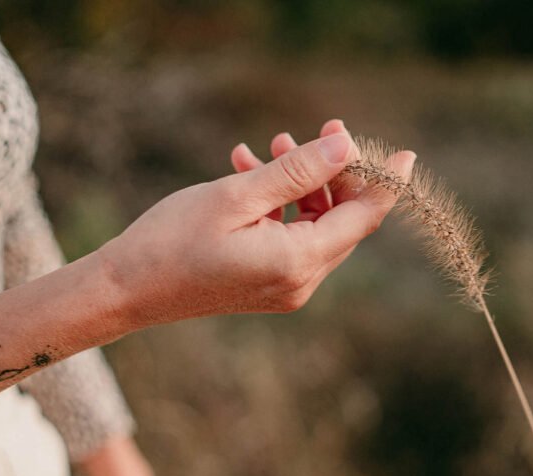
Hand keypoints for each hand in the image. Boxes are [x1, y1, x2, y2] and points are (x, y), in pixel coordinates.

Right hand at [99, 120, 414, 326]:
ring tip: (272, 145)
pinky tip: (251, 172)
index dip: (386, 183)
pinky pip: (291, 238)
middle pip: (343, 223)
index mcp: (297, 262)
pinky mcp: (266, 286)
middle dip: (336, 173)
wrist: (126, 290)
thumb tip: (346, 146)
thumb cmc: (172, 240)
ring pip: (316, 227)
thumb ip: (297, 171)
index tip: (406, 153)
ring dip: (303, 185)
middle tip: (322, 129)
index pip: (363, 219)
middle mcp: (300, 282)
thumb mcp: (237, 194)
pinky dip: (281, 206)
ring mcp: (284, 288)